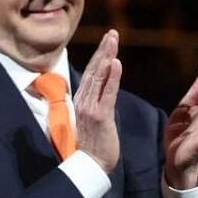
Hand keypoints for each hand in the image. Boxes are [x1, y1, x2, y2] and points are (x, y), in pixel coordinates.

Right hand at [73, 29, 121, 172]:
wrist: (90, 165)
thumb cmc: (93, 143)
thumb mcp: (92, 118)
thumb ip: (95, 100)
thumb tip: (103, 86)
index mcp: (81, 101)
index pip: (91, 73)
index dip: (99, 56)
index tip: (107, 40)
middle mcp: (83, 101)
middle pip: (94, 70)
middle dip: (104, 50)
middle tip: (112, 33)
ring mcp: (90, 108)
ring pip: (99, 77)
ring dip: (107, 56)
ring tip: (113, 40)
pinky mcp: (100, 116)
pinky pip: (107, 93)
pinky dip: (112, 77)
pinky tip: (116, 63)